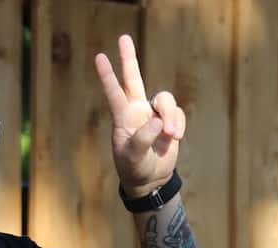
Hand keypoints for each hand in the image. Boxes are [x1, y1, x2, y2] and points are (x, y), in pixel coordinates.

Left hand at [95, 35, 185, 195]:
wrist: (150, 179)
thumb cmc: (134, 168)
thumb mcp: (134, 157)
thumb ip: (143, 139)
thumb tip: (158, 121)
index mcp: (122, 118)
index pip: (114, 93)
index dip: (107, 76)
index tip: (99, 57)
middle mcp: (136, 111)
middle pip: (134, 78)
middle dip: (129, 58)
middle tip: (123, 37)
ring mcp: (154, 114)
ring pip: (165, 99)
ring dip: (170, 116)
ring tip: (171, 136)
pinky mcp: (169, 120)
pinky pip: (178, 113)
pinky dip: (179, 124)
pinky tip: (175, 138)